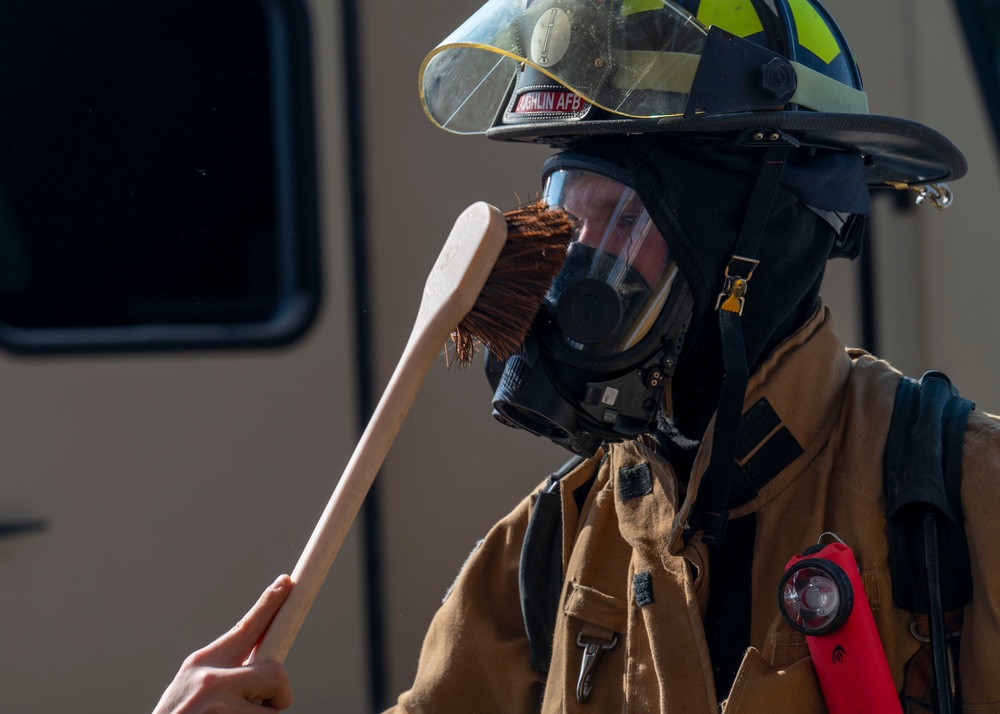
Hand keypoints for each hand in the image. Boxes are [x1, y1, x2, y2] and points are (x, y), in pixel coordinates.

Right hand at [153, 575, 294, 712]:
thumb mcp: (192, 689)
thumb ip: (225, 673)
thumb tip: (265, 665)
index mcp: (200, 664)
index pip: (245, 627)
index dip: (269, 604)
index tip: (286, 582)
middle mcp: (209, 681)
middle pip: (276, 673)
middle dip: (278, 694)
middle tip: (263, 706)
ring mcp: (218, 709)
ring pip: (272, 712)